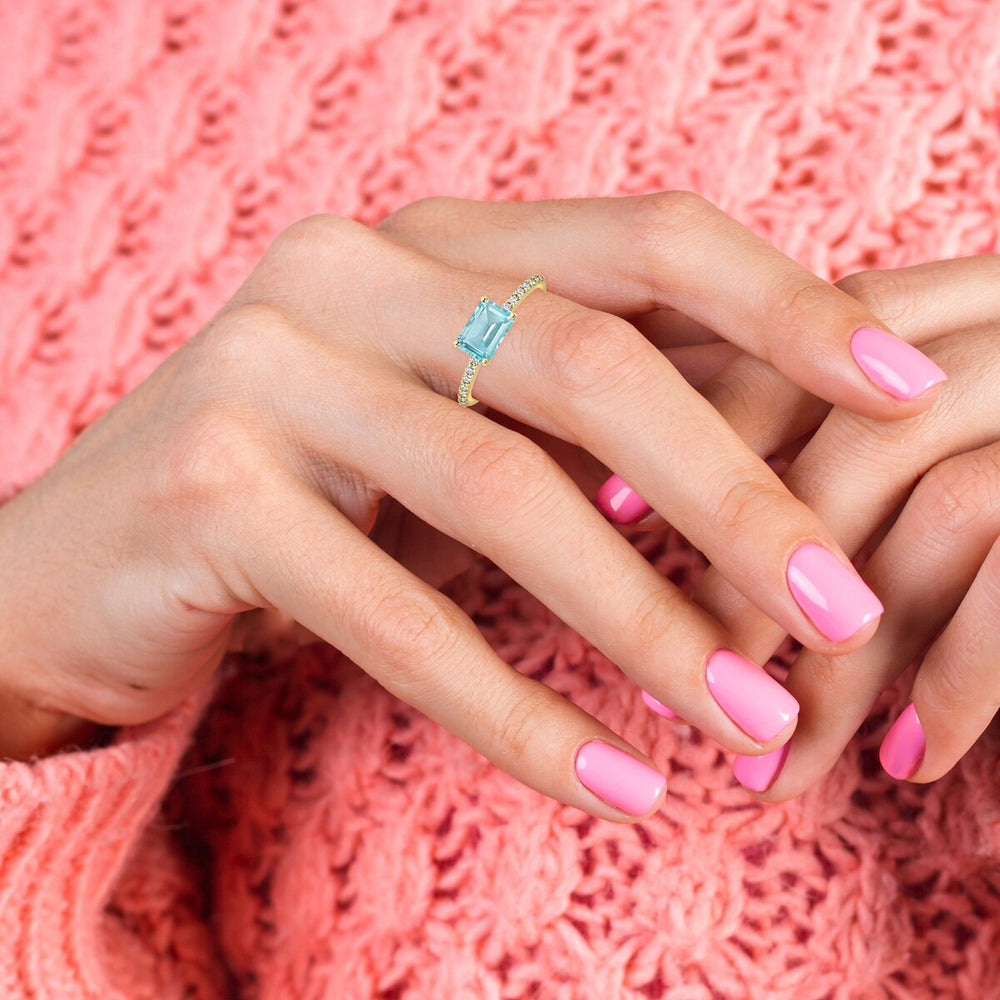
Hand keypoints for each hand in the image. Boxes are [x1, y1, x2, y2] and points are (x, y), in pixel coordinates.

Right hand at [0, 194, 934, 820]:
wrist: (83, 559)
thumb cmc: (297, 489)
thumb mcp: (440, 428)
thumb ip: (564, 421)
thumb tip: (757, 466)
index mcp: (426, 242)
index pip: (644, 241)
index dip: (786, 308)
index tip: (905, 395)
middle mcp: (344, 274)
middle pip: (588, 363)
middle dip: (737, 495)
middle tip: (844, 612)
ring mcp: (265, 368)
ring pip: (503, 494)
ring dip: (646, 623)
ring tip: (751, 720)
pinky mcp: (206, 486)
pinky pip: (400, 618)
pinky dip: (517, 710)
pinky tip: (611, 782)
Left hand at [684, 255, 999, 794]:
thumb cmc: (997, 472)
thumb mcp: (937, 430)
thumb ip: (834, 438)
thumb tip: (661, 502)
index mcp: (970, 302)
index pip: (804, 327)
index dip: (703, 417)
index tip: (610, 509)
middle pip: (858, 433)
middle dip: (759, 567)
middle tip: (695, 679)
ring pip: (941, 513)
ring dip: (846, 657)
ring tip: (782, 762)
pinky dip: (961, 685)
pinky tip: (907, 766)